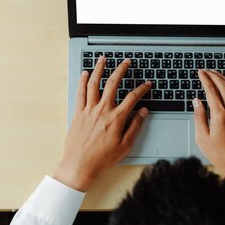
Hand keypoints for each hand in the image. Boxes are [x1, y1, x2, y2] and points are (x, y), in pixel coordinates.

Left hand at [53, 57, 151, 190]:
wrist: (80, 165)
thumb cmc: (102, 158)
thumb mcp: (125, 145)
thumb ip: (135, 126)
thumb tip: (143, 112)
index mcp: (116, 118)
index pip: (132, 98)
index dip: (142, 89)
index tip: (147, 84)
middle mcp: (102, 110)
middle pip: (113, 83)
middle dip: (121, 70)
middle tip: (126, 62)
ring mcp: (89, 110)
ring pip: (94, 83)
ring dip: (100, 69)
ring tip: (103, 59)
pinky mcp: (78, 113)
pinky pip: (80, 92)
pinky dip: (83, 81)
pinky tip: (85, 73)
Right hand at [194, 70, 224, 187]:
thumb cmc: (221, 156)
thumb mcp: (202, 138)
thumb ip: (199, 117)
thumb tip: (197, 101)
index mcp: (220, 115)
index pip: (211, 90)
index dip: (205, 79)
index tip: (200, 73)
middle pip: (223, 85)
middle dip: (214, 75)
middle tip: (206, 70)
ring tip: (216, 73)